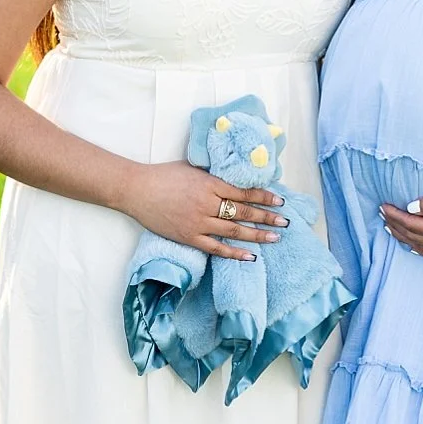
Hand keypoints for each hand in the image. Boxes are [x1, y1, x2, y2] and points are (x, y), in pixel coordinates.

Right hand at [119, 161, 288, 260]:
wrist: (137, 189)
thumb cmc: (164, 174)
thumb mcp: (192, 167)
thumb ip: (213, 175)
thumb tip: (234, 178)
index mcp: (209, 183)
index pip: (243, 191)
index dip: (263, 196)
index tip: (279, 200)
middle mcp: (207, 203)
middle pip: (243, 211)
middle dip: (267, 216)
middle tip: (285, 221)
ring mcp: (199, 222)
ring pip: (234, 231)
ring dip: (256, 234)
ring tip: (275, 237)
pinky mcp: (190, 237)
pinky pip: (217, 248)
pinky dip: (235, 253)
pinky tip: (250, 256)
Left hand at [379, 184, 422, 258]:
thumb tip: (410, 208)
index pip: (411, 224)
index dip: (394, 215)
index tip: (382, 207)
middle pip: (413, 237)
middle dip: (395, 226)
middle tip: (381, 216)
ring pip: (422, 247)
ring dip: (405, 238)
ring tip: (392, 230)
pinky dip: (421, 249)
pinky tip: (417, 247)